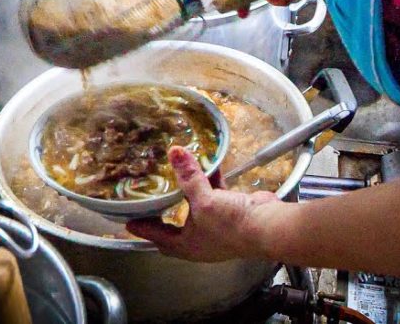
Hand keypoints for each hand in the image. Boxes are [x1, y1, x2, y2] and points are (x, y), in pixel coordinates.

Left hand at [125, 147, 279, 262]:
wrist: (268, 227)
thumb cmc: (233, 226)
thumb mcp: (204, 201)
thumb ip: (188, 177)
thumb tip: (175, 153)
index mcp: (187, 245)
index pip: (158, 237)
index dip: (144, 228)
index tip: (130, 221)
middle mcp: (201, 239)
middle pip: (175, 225)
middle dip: (164, 213)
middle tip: (150, 200)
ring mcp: (217, 226)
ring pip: (196, 206)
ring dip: (189, 191)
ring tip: (177, 174)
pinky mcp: (231, 212)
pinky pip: (215, 195)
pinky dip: (211, 181)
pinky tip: (210, 165)